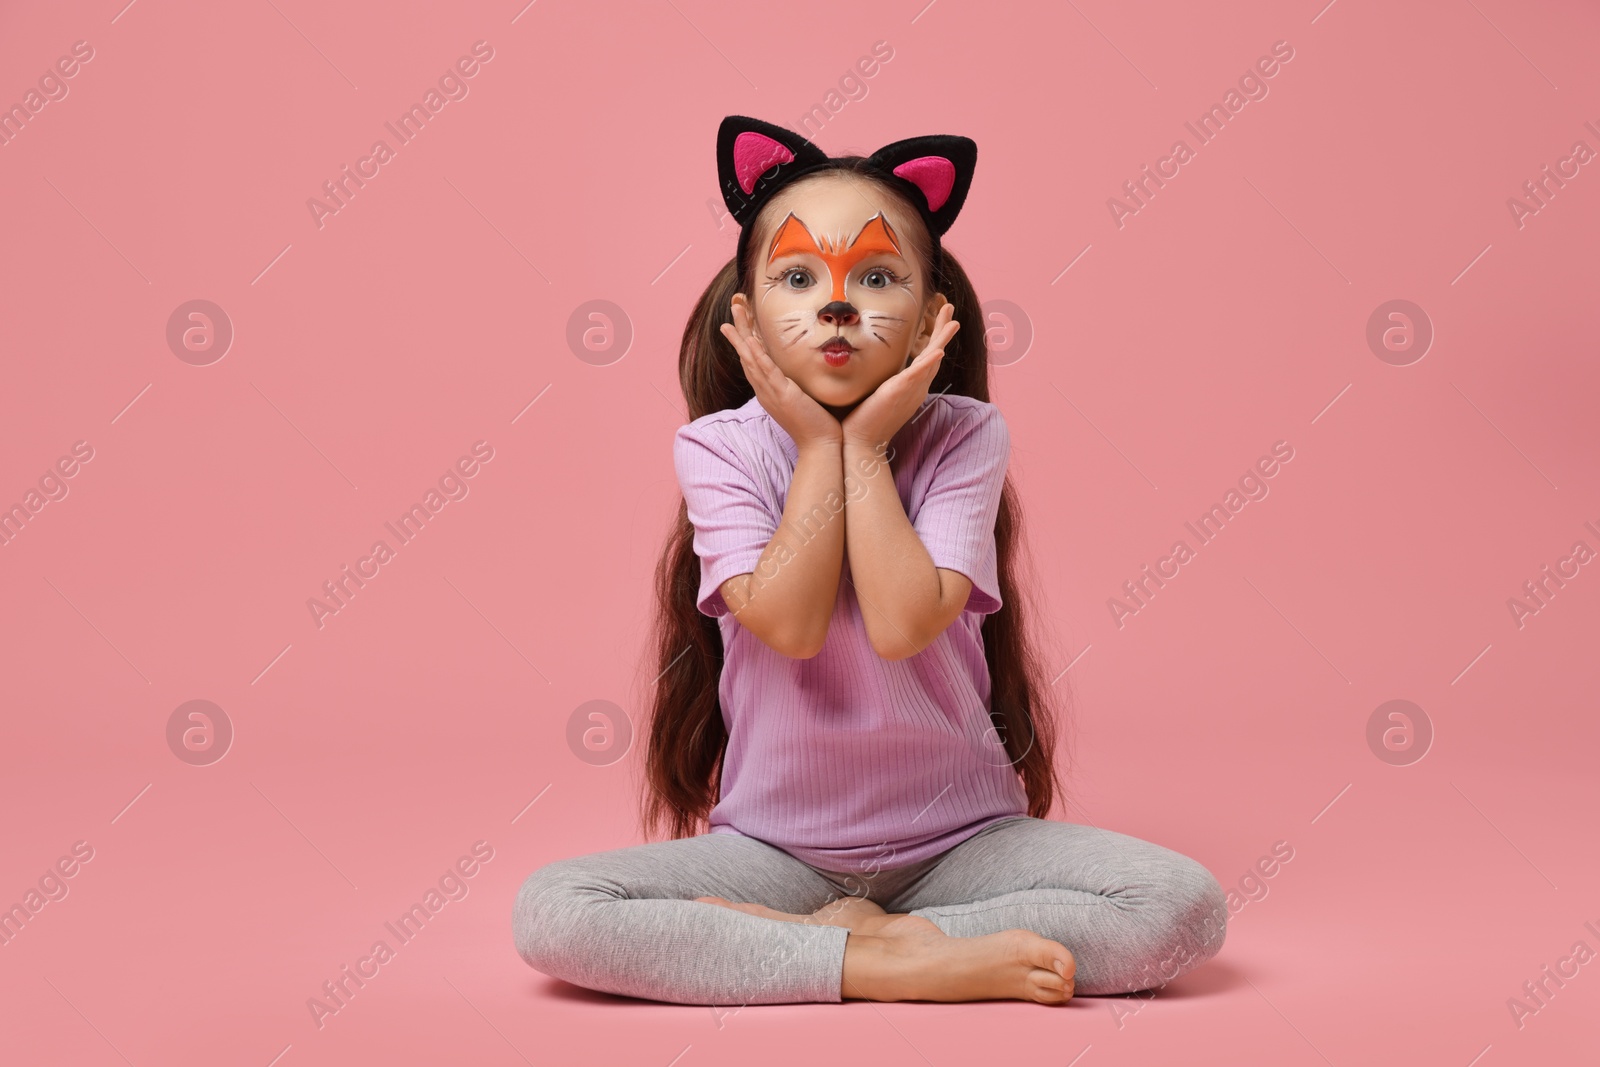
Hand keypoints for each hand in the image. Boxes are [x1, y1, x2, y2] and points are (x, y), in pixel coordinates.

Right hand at [720, 301, 842, 449]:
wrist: (820, 446)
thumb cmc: (816, 425)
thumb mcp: (802, 399)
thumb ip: (798, 384)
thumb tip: (804, 370)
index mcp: (769, 390)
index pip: (753, 359)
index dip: (745, 338)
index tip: (741, 319)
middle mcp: (765, 390)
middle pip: (746, 355)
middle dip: (739, 330)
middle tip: (734, 306)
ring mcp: (772, 393)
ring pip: (752, 359)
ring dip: (742, 335)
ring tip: (734, 314)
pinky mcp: (783, 396)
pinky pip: (767, 373)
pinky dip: (758, 356)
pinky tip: (751, 341)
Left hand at [840, 301, 958, 451]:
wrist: (860, 443)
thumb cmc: (863, 421)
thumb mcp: (875, 393)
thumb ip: (878, 379)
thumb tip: (868, 365)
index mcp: (911, 387)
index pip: (927, 358)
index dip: (935, 339)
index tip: (939, 319)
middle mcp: (916, 388)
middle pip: (935, 354)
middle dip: (943, 331)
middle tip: (950, 308)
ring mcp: (910, 390)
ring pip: (932, 360)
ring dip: (942, 339)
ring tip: (953, 321)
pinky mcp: (899, 393)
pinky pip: (918, 376)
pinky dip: (929, 363)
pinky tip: (938, 351)